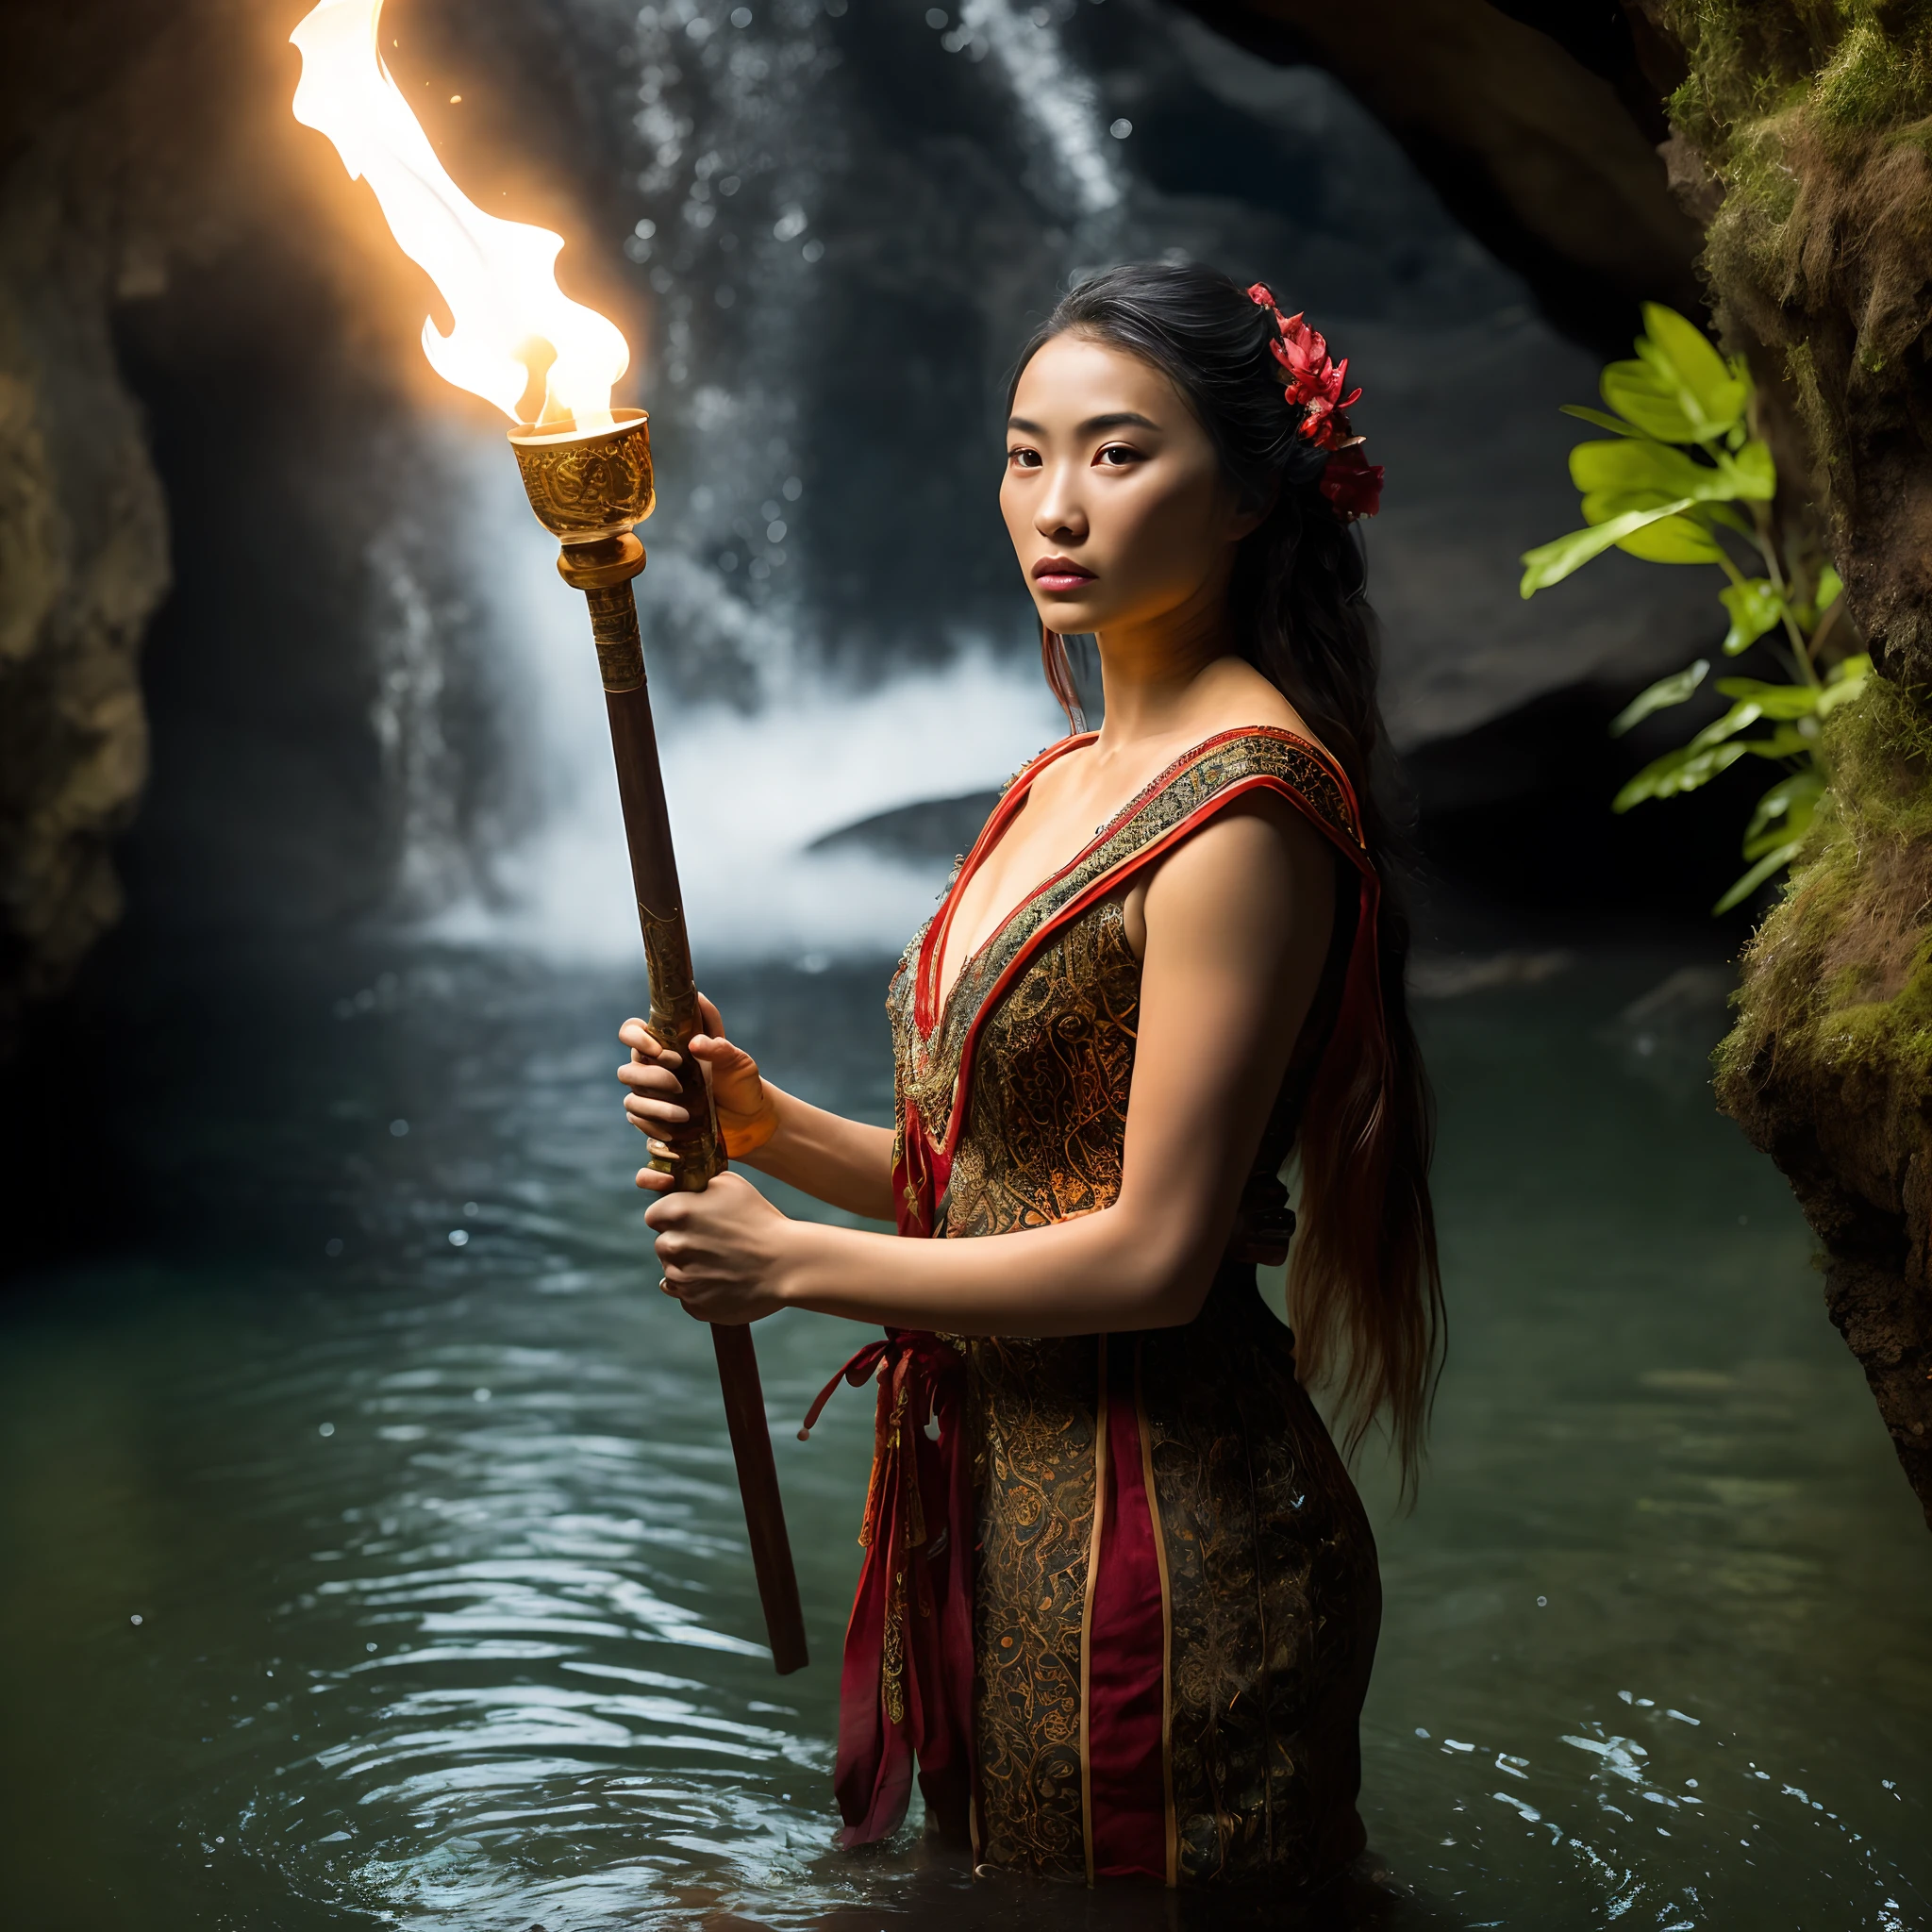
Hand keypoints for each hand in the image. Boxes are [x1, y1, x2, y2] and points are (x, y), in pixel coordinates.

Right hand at [617, 993, 779, 1184]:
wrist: (749, 1120)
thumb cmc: (741, 1083)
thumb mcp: (738, 1062)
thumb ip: (720, 1048)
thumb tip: (695, 1043)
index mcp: (670, 1044)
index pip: (633, 1030)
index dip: (635, 1037)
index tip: (658, 1050)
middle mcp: (655, 1068)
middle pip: (627, 1069)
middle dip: (651, 1077)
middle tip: (679, 1083)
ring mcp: (653, 1095)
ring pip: (631, 1099)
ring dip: (654, 1107)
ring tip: (685, 1115)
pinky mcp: (655, 1118)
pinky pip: (637, 1122)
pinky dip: (653, 1126)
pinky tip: (674, 1132)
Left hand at [644, 1171, 792, 1323]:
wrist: (787, 1264)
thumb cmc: (760, 1219)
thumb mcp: (729, 1183)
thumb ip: (693, 1183)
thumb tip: (668, 1186)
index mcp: (676, 1213)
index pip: (654, 1216)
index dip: (673, 1216)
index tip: (693, 1220)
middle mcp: (672, 1246)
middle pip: (663, 1244)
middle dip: (682, 1242)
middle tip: (713, 1242)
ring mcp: (681, 1279)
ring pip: (674, 1271)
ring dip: (691, 1267)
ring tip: (723, 1262)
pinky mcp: (693, 1304)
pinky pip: (687, 1295)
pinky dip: (701, 1289)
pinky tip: (724, 1281)